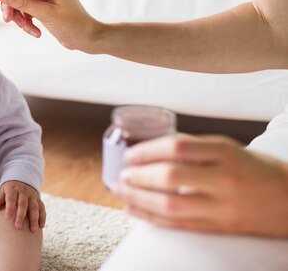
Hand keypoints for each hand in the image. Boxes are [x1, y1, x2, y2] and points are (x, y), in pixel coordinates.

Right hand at [0, 0, 100, 50]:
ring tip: (28, 29)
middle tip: (8, 19)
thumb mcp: (47, 15)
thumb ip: (24, 3)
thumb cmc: (74, 25)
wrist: (87, 39)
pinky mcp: (42, 5)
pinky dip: (26, 21)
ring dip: (19, 16)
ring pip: (19, 1)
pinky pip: (25, 9)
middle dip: (11, 5)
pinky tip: (35, 31)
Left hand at [0, 180, 45, 231]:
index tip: (7, 219)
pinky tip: (41, 226)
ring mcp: (32, 196)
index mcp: (13, 190)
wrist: (22, 179)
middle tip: (18, 227)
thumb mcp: (3, 191)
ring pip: (34, 207)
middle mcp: (24, 192)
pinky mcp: (38, 199)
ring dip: (34, 219)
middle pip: (23, 204)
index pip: (11, 199)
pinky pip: (42, 208)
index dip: (10, 209)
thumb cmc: (10, 189)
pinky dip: (42, 217)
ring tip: (33, 230)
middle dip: (21, 216)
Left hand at [112, 133, 287, 236]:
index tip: (130, 154)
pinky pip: (179, 224)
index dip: (148, 150)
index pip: (178, 148)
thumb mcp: (227, 147)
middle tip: (123, 174)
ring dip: (139, 199)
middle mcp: (224, 180)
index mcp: (225, 153)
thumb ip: (192, 147)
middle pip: (172, 178)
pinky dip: (151, 217)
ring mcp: (222, 207)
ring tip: (121, 191)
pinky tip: (134, 209)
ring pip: (171, 206)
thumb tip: (151, 147)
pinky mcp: (219, 227)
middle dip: (140, 176)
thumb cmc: (252, 168)